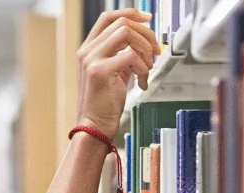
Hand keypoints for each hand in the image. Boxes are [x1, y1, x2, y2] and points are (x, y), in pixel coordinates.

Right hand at [76, 9, 159, 135]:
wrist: (94, 127)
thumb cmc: (104, 104)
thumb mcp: (115, 73)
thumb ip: (124, 55)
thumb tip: (145, 43)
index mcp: (89, 49)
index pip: (108, 18)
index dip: (130, 14)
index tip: (148, 19)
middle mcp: (87, 51)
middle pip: (122, 23)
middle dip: (146, 33)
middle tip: (156, 50)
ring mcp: (91, 60)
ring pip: (126, 33)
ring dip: (145, 47)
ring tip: (148, 66)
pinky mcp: (99, 71)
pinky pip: (130, 55)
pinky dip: (142, 66)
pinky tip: (142, 80)